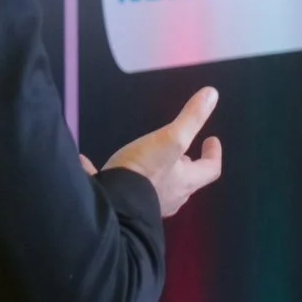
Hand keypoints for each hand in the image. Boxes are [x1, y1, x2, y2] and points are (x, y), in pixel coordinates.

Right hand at [101, 86, 224, 216]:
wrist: (112, 208)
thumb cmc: (145, 172)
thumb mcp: (171, 139)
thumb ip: (191, 118)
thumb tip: (212, 94)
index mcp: (185, 182)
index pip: (210, 169)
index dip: (213, 154)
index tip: (212, 140)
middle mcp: (170, 197)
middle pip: (184, 181)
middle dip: (184, 166)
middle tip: (184, 152)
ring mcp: (145, 204)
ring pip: (154, 188)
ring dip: (152, 174)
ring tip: (145, 156)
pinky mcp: (117, 205)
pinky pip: (113, 187)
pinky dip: (106, 176)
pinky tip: (87, 164)